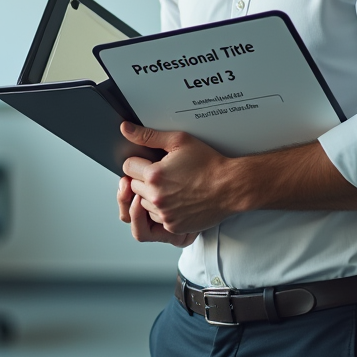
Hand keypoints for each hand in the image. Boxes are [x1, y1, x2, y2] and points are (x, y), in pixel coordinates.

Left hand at [119, 122, 237, 237]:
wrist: (230, 187)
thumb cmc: (208, 164)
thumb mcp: (179, 141)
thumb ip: (148, 135)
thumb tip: (126, 129)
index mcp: (154, 175)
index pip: (127, 167)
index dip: (138, 162)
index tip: (148, 162)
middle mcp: (157, 197)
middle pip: (133, 187)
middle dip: (144, 179)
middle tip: (164, 174)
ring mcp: (164, 214)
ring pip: (143, 204)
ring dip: (151, 196)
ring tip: (172, 187)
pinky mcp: (173, 226)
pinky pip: (156, 219)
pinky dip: (163, 211)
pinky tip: (177, 199)